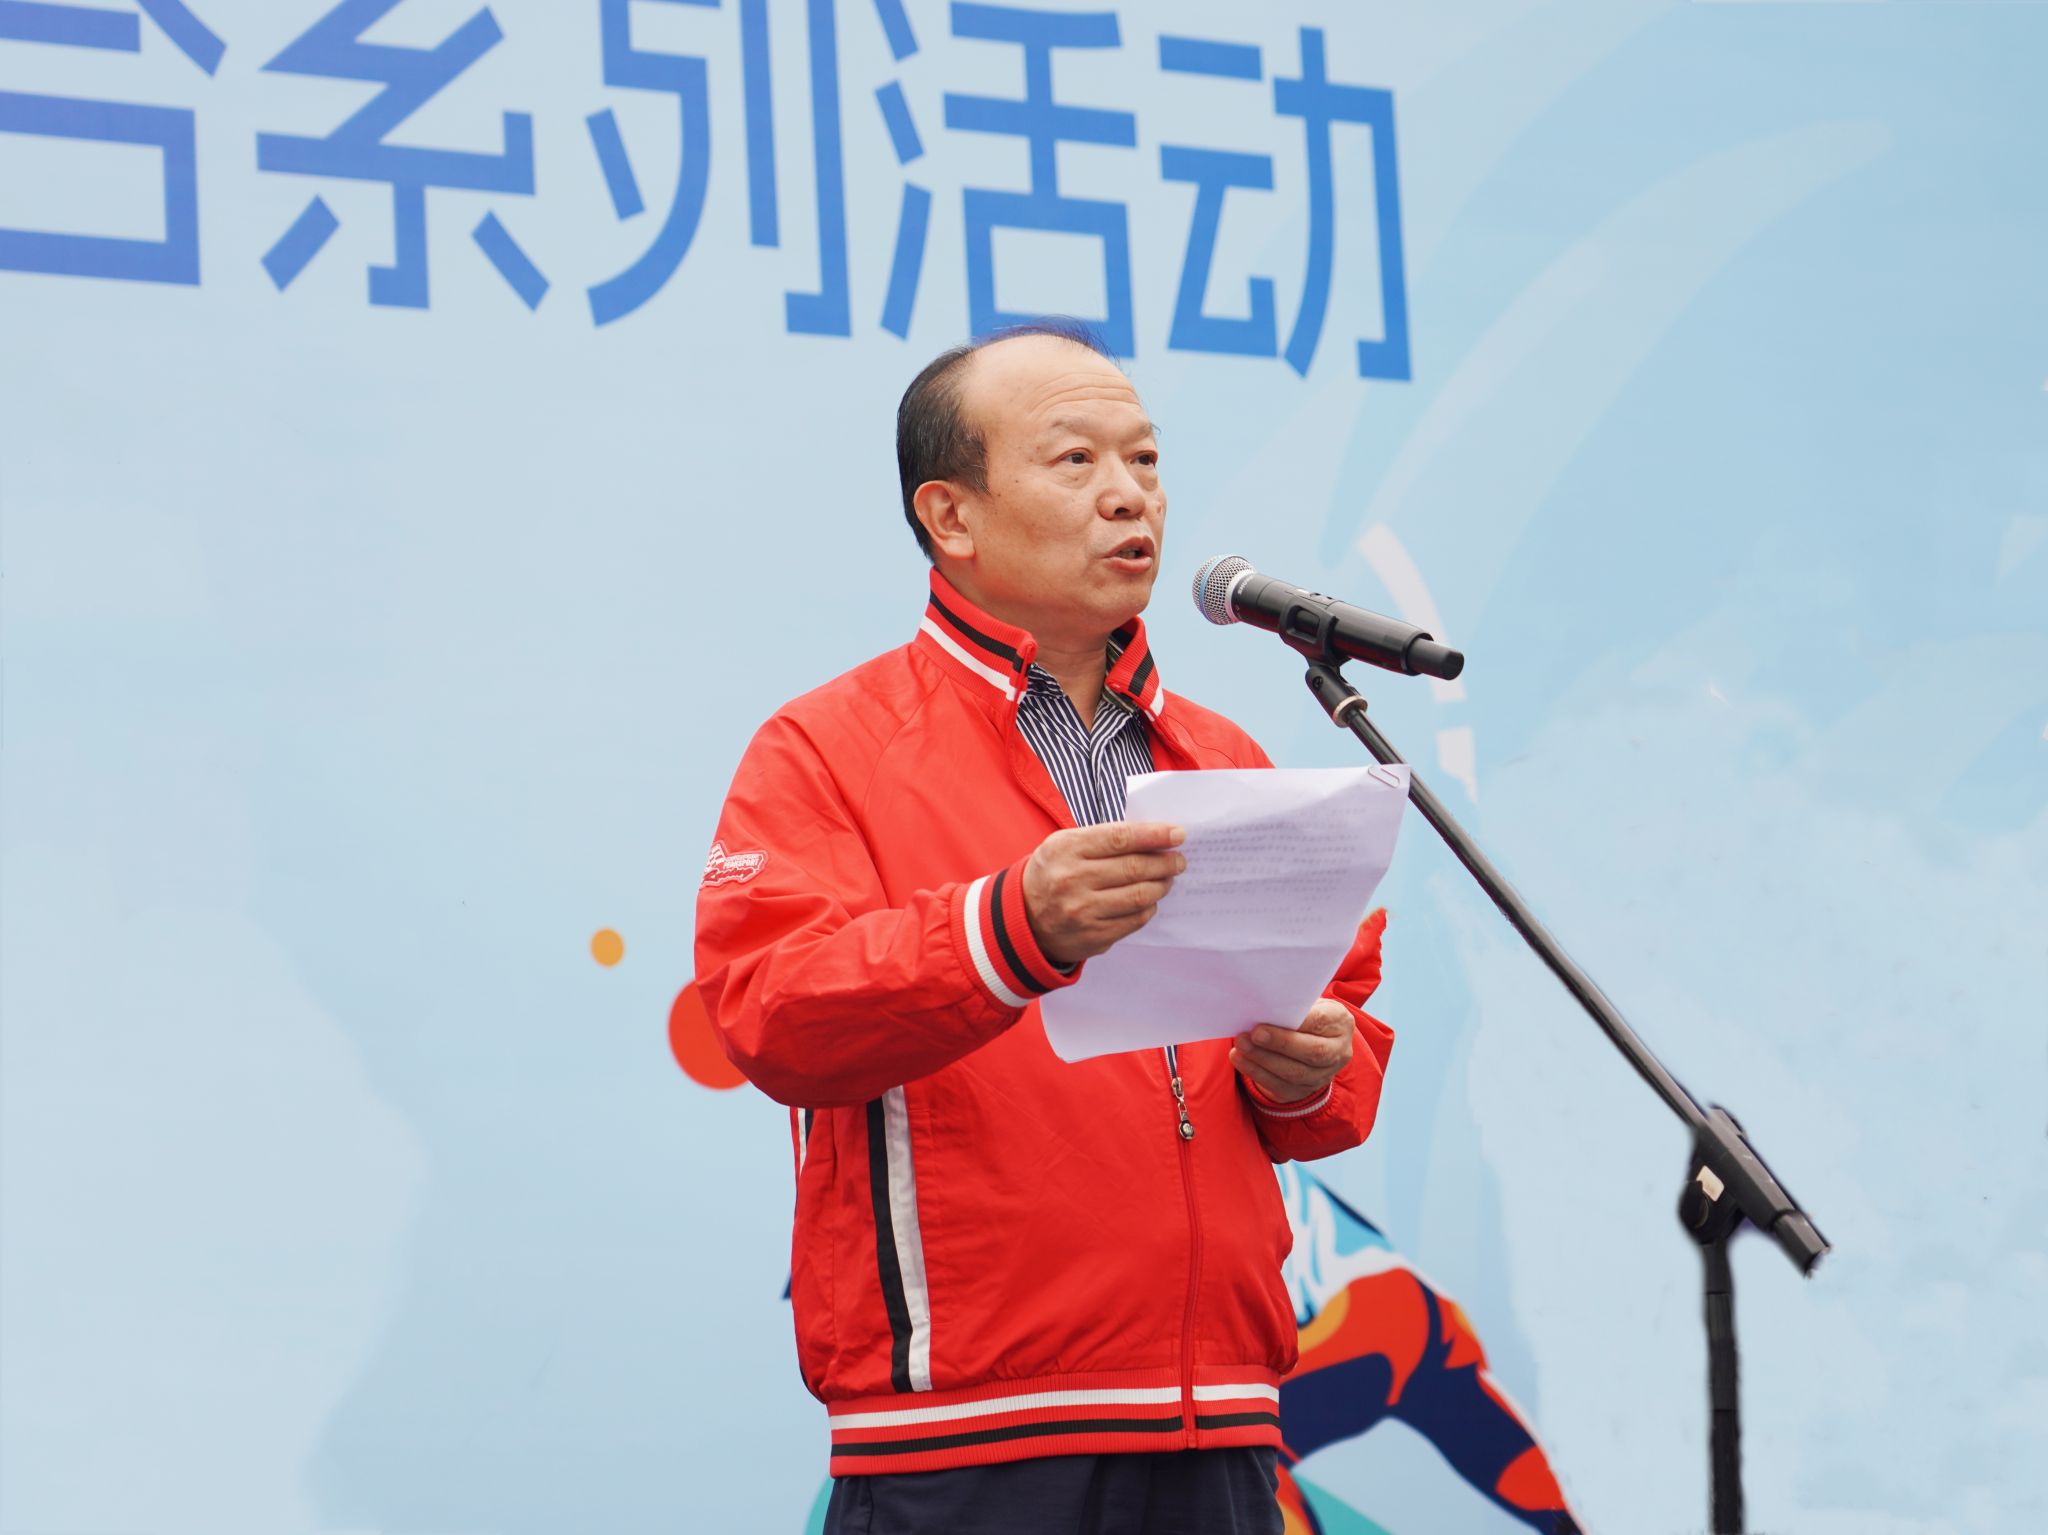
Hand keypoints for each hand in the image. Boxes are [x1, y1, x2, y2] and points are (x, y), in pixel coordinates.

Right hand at [1022, 821, 1185, 967]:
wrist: (1023, 917)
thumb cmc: (1053, 872)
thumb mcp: (1065, 844)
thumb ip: (1104, 838)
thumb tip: (1154, 838)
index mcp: (1066, 849)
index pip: (1120, 838)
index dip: (1154, 835)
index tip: (1178, 834)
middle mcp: (1073, 880)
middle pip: (1134, 868)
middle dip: (1165, 862)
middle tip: (1178, 860)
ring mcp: (1083, 912)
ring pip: (1139, 896)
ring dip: (1161, 885)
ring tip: (1167, 878)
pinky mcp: (1093, 936)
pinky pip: (1134, 920)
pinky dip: (1148, 907)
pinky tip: (1149, 899)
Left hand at [1231, 998, 1354, 1102]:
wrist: (1312, 1039)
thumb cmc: (1304, 1015)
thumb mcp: (1306, 1003)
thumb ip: (1292, 1006)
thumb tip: (1265, 1006)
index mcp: (1340, 1023)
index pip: (1320, 1022)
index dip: (1296, 1022)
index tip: (1271, 1017)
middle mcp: (1339, 1052)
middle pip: (1313, 1052)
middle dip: (1280, 1044)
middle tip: (1252, 1035)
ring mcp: (1324, 1075)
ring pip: (1295, 1074)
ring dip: (1263, 1060)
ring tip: (1240, 1046)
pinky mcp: (1305, 1091)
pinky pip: (1281, 1087)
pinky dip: (1257, 1074)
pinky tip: (1241, 1060)